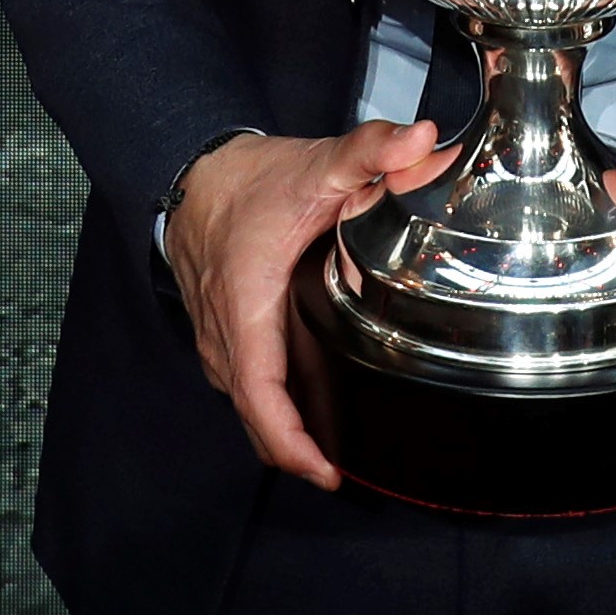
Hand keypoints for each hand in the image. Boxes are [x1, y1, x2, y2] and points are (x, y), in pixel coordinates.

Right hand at [165, 123, 453, 487]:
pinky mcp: (220, 335)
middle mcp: (225, 333)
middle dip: (297, 451)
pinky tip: (308, 411)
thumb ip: (371, 151)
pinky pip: (245, 387)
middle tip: (345, 473)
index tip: (325, 473)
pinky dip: (272, 408)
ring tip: (333, 452)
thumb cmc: (250, 180)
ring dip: (284, 432)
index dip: (291, 441)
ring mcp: (218, 338)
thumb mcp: (317, 163)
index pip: (261, 394)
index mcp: (248, 304)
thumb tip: (422, 141)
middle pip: (256, 416)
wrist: (192, 172)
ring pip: (248, 406)